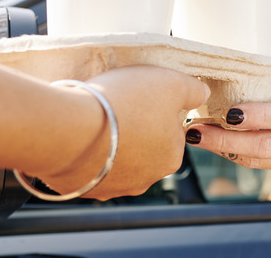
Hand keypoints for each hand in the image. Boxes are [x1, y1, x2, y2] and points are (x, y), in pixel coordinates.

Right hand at [38, 65, 209, 199]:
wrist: (67, 127)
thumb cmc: (125, 103)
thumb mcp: (172, 84)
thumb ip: (194, 90)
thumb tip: (202, 93)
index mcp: (171, 157)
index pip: (172, 130)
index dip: (157, 109)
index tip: (140, 97)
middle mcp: (145, 179)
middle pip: (145, 145)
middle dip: (134, 126)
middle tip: (117, 105)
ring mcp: (111, 187)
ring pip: (116, 157)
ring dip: (109, 140)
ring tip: (95, 118)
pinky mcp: (81, 187)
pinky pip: (87, 165)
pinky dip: (85, 150)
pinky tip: (79, 133)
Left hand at [188, 47, 270, 179]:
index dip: (259, 116)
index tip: (231, 112)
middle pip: (266, 145)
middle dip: (227, 140)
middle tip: (197, 130)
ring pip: (258, 159)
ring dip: (224, 150)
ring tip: (196, 136)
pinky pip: (259, 164)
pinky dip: (234, 154)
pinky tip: (213, 142)